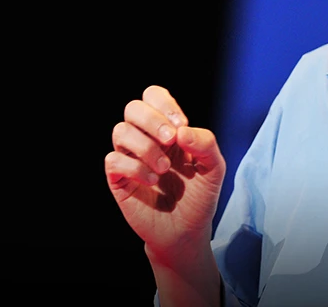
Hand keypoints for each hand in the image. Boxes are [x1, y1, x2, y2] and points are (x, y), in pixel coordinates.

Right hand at [105, 85, 225, 265]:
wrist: (187, 231)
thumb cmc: (200, 196)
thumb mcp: (214, 168)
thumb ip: (206, 144)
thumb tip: (181, 131)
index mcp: (168, 129)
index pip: (154, 97)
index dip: (164, 104)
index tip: (181, 125)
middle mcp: (146, 138)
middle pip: (133, 108)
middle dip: (152, 119)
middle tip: (170, 140)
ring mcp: (130, 157)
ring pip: (120, 130)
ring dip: (145, 146)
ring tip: (165, 169)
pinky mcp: (118, 179)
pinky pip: (113, 159)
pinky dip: (135, 167)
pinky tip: (152, 181)